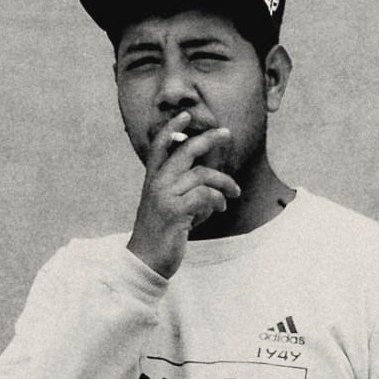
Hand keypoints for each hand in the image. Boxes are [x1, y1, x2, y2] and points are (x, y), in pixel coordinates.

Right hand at [127, 113, 239, 277]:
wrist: (145, 262)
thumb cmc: (161, 236)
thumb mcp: (168, 208)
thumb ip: (183, 192)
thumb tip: (209, 185)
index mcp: (152, 181)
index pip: (159, 146)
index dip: (172, 129)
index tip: (185, 116)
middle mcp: (156, 184)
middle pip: (186, 151)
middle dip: (209, 139)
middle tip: (227, 133)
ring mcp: (164, 196)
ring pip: (202, 175)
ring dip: (224, 183)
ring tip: (233, 194)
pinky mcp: (175, 211)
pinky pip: (204, 195)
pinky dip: (217, 201)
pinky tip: (220, 209)